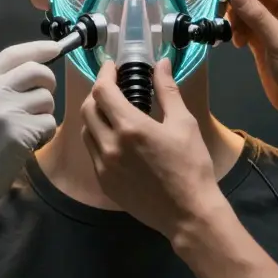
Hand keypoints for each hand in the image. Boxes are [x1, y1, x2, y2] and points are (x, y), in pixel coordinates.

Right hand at [0, 39, 59, 235]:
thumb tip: (27, 76)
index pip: (12, 54)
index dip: (37, 49)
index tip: (54, 48)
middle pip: (37, 71)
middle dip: (48, 82)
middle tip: (42, 98)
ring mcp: (6, 111)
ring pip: (46, 99)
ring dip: (44, 114)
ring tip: (28, 129)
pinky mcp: (20, 133)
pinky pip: (48, 123)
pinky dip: (44, 134)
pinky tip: (29, 144)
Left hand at [80, 58, 222, 240]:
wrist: (188, 213)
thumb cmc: (191, 165)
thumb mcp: (183, 123)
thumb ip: (167, 91)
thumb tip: (161, 64)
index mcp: (130, 127)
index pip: (102, 91)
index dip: (104, 74)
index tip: (112, 67)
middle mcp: (109, 145)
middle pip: (88, 109)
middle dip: (98, 93)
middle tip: (114, 88)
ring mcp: (103, 166)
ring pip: (86, 131)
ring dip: (95, 116)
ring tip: (114, 113)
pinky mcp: (104, 183)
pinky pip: (92, 153)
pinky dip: (98, 139)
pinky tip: (116, 139)